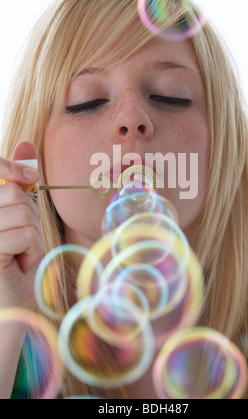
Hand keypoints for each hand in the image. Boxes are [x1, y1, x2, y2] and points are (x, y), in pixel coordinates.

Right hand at [0, 141, 43, 309]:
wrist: (12, 309)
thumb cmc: (16, 264)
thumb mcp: (20, 219)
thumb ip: (17, 183)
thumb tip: (27, 144)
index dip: (8, 165)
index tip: (28, 175)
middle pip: (12, 192)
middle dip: (29, 215)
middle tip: (23, 242)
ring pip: (21, 212)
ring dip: (32, 236)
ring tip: (21, 255)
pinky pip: (23, 233)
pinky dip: (31, 250)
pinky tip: (20, 266)